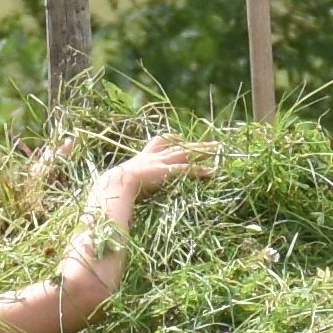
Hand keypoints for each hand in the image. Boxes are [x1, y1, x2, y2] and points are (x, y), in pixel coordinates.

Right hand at [94, 134, 216, 214]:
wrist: (115, 183)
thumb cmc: (115, 186)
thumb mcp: (122, 183)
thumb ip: (127, 186)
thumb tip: (121, 196)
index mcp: (143, 157)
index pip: (157, 143)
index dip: (169, 139)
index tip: (177, 136)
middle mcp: (154, 156)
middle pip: (178, 146)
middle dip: (195, 144)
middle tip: (211, 142)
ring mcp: (161, 162)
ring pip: (186, 153)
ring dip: (202, 150)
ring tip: (218, 148)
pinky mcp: (166, 171)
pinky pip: (187, 169)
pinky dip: (199, 170)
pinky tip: (211, 172)